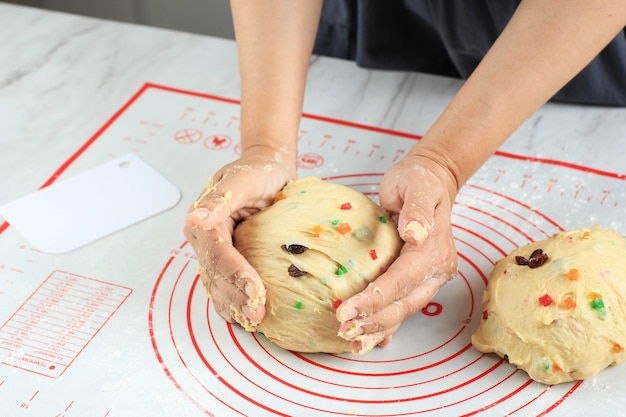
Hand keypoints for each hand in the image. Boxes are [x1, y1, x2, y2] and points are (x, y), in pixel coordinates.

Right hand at [183, 146, 295, 329]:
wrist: (268, 170)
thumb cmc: (258, 172)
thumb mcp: (243, 178)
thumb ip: (220, 197)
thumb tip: (196, 217)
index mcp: (204, 222)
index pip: (217, 254)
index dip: (235, 275)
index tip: (255, 291)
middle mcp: (204, 240)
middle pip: (215, 275)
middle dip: (235, 297)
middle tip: (257, 315)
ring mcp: (214, 252)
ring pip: (217, 285)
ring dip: (233, 305)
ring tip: (254, 321)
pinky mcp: (229, 259)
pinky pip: (225, 285)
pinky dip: (234, 302)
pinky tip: (247, 315)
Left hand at [336, 153, 458, 353]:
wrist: (430, 179)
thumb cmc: (418, 180)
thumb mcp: (417, 186)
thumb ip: (417, 209)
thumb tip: (414, 233)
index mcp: (434, 250)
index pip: (402, 281)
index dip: (374, 299)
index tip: (346, 310)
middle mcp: (436, 269)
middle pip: (404, 304)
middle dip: (374, 321)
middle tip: (344, 330)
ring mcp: (428, 276)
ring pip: (404, 311)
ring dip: (379, 329)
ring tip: (355, 344)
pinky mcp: (416, 278)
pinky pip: (402, 305)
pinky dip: (387, 324)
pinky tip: (373, 339)